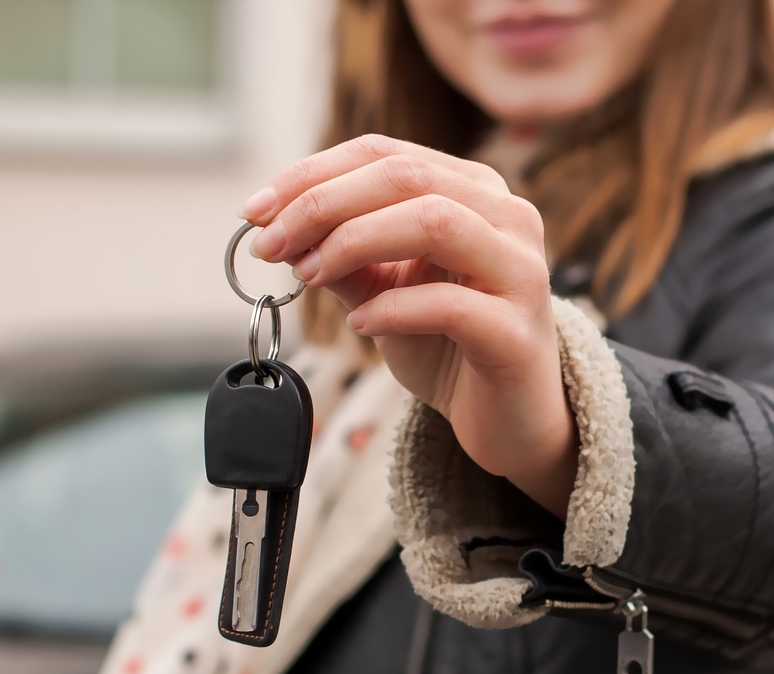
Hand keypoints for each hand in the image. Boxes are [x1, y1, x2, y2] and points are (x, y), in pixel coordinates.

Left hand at [241, 134, 578, 518]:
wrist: (508, 418)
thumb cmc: (448, 348)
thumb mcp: (385, 294)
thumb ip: (345, 260)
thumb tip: (282, 233)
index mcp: (473, 193)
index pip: (384, 155)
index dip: (311, 175)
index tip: (254, 212)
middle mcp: (506, 218)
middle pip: (405, 177)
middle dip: (322, 205)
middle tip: (269, 244)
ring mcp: (520, 272)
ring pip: (434, 222)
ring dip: (354, 242)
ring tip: (308, 275)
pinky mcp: (518, 332)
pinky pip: (450, 305)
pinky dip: (392, 309)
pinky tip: (360, 324)